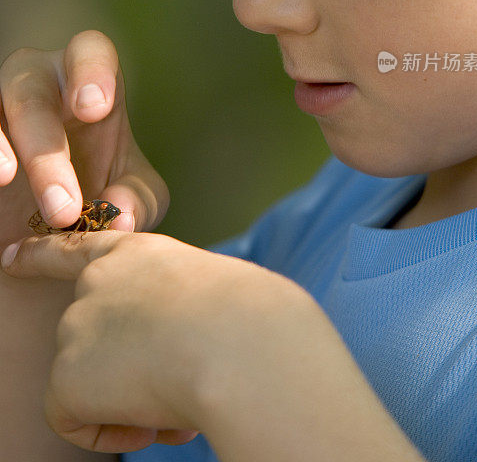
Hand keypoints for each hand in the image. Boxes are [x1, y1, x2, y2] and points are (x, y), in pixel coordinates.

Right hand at [0, 30, 169, 245]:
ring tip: (6, 178)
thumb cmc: (99, 187)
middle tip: (64, 205)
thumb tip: (121, 211)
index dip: (91, 70)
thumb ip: (139, 199)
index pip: (89, 51)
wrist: (50, 221)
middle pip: (31, 92)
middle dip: (45, 146)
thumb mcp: (132, 193)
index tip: (95, 108)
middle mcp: (36, 82)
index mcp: (85, 81)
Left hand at [0, 229, 296, 453]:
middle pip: (90, 336)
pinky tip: (152, 425)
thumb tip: (164, 357)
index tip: (10, 257)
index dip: (41, 255)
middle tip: (176, 388)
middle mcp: (96, 282)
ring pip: (87, 381)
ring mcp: (76, 324)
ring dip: (127, 400)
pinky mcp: (66, 374)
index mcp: (135, 253)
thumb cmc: (248, 318)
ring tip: (180, 406)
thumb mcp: (205, 291)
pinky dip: (108, 432)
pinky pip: (72, 420)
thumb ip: (168, 306)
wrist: (239, 344)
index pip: (77, 248)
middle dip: (127, 369)